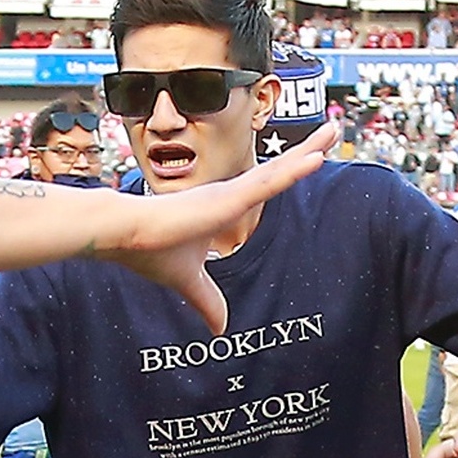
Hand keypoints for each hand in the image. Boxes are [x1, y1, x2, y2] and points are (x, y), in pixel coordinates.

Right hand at [90, 123, 331, 328]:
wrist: (122, 235)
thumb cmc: (149, 250)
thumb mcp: (188, 282)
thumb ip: (207, 301)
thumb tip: (219, 329)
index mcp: (224, 204)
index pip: (266, 184)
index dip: (290, 168)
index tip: (314, 153)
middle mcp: (231, 193)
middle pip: (279, 168)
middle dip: (309, 147)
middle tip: (334, 128)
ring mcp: (230, 194)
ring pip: (279, 169)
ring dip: (310, 149)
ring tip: (335, 130)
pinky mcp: (226, 199)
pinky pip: (268, 183)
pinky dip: (294, 171)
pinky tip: (317, 157)